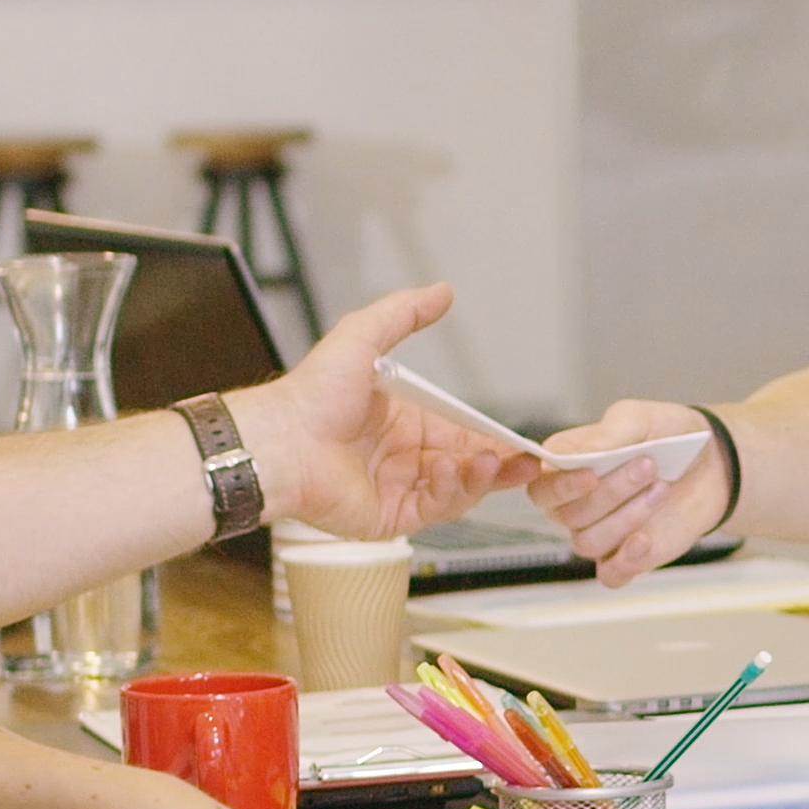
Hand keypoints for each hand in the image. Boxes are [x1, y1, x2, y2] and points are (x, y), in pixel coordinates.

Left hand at [226, 284, 541, 538]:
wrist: (281, 439)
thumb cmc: (311, 393)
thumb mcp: (363, 336)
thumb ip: (405, 313)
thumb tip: (443, 291)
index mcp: (402, 421)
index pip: (459, 433)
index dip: (489, 437)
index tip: (517, 439)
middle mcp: (400, 457)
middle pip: (465, 466)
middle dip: (498, 465)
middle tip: (527, 460)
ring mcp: (396, 489)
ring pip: (456, 490)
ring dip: (478, 477)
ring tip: (486, 461)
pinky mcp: (388, 517)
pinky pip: (434, 509)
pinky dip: (450, 491)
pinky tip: (450, 469)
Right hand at [530, 401, 726, 584]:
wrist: (711, 462)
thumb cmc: (667, 435)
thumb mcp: (638, 419)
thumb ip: (607, 435)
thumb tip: (580, 456)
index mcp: (567, 467)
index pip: (541, 488)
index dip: (560, 486)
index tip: (592, 473)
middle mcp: (576, 504)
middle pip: (568, 515)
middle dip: (610, 493)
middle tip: (648, 466)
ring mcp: (601, 532)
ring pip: (588, 542)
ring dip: (626, 517)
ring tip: (661, 488)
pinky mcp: (627, 557)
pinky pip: (610, 575)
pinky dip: (625, 562)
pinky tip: (644, 540)